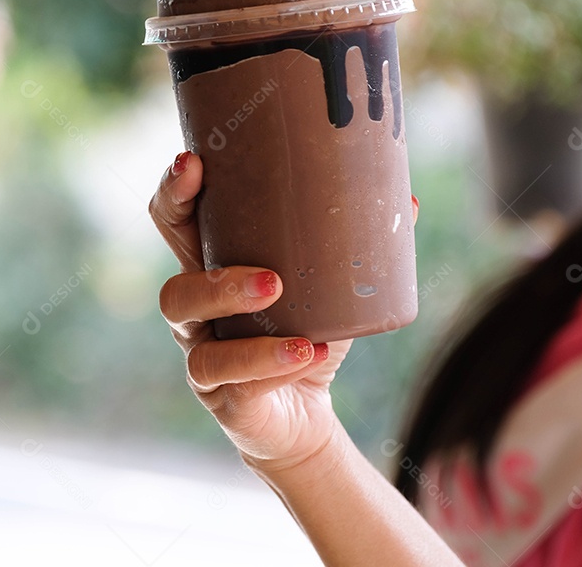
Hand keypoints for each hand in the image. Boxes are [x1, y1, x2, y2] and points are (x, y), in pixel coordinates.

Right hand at [150, 151, 419, 470]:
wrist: (302, 418)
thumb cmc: (306, 335)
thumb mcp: (328, 289)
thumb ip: (353, 249)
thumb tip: (407, 200)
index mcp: (211, 269)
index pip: (174, 224)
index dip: (174, 193)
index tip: (192, 164)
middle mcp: (196, 315)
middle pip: (174, 290)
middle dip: (213, 279)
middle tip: (271, 278)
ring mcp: (203, 357)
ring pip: (197, 341)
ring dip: (237, 316)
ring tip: (283, 305)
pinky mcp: (222, 398)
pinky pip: (232, 380)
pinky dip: (271, 363)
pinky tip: (310, 351)